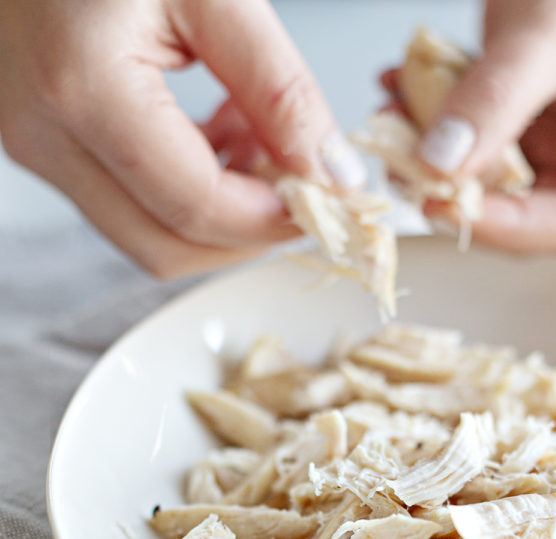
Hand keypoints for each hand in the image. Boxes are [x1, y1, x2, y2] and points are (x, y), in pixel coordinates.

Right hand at [0, 0, 365, 276]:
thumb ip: (279, 88)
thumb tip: (332, 176)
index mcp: (83, 86)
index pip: (195, 206)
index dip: (271, 219)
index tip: (326, 201)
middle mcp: (44, 134)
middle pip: (166, 248)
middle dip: (245, 233)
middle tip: (302, 185)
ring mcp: (37, 146)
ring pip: (147, 237)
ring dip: (219, 216)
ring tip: (260, 143)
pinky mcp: (44, 144)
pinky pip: (128, 205)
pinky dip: (187, 193)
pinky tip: (222, 137)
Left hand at [408, 0, 555, 252]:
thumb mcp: (550, 31)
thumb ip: (496, 99)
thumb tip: (441, 165)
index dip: (508, 227)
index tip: (444, 205)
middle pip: (526, 216)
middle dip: (459, 193)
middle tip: (405, 164)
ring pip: (487, 190)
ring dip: (432, 162)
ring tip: (393, 118)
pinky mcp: (524, 134)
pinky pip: (471, 153)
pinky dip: (432, 130)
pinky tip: (402, 94)